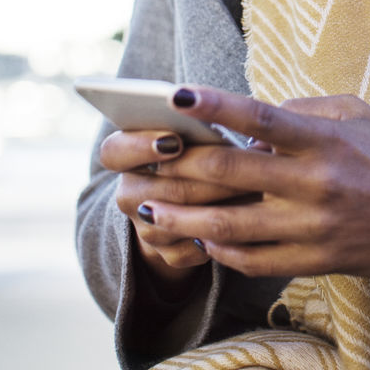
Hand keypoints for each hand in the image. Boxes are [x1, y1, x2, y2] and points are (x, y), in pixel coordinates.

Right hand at [99, 128, 253, 283]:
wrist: (190, 200)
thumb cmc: (196, 147)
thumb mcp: (190, 131)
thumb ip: (193, 123)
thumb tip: (221, 115)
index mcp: (124, 155)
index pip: (114, 152)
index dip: (140, 146)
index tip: (175, 141)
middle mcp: (129, 194)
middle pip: (158, 189)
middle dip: (202, 176)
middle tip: (239, 163)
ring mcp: (145, 228)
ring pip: (178, 221)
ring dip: (218, 204)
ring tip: (254, 187)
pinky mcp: (167, 255)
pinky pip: (193, 248)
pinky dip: (222, 235)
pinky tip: (248, 219)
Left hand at [133, 86, 369, 280]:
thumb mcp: (355, 113)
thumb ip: (302, 110)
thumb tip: (251, 116)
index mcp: (324, 139)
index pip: (261, 116)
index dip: (216, 105)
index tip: (177, 95)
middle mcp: (315, 183)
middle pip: (231, 172)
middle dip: (180, 167)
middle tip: (145, 161)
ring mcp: (313, 227)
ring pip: (230, 226)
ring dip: (183, 218)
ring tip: (151, 211)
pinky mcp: (315, 261)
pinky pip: (253, 260)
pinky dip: (220, 250)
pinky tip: (202, 239)